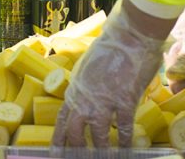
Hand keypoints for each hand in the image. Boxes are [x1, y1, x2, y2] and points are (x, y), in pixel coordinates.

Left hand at [54, 0, 168, 147]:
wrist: (128, 37)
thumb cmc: (110, 47)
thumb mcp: (89, 67)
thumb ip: (86, 84)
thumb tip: (89, 96)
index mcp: (75, 88)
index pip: (62, 119)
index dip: (59, 138)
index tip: (55, 153)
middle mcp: (85, 97)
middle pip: (75, 131)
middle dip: (75, 149)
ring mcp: (104, 101)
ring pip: (97, 134)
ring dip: (100, 150)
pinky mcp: (124, 101)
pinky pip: (123, 128)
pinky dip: (124, 142)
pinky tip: (125, 151)